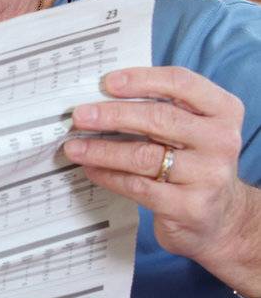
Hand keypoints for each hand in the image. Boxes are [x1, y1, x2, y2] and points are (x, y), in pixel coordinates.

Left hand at [64, 66, 252, 274]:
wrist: (221, 217)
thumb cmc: (196, 164)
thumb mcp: (194, 130)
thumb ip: (164, 110)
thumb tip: (104, 99)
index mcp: (223, 111)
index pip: (181, 83)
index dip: (142, 79)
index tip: (108, 82)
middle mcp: (221, 140)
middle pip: (158, 119)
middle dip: (112, 115)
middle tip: (80, 116)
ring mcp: (207, 175)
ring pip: (144, 155)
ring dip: (102, 149)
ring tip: (74, 146)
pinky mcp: (188, 206)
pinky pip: (138, 186)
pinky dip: (109, 176)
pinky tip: (91, 169)